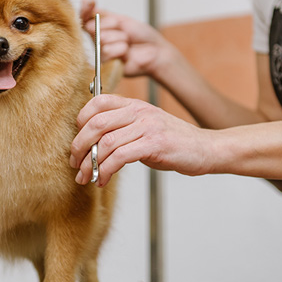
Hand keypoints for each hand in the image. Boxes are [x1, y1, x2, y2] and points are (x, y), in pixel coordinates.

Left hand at [69, 94, 214, 185]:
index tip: (77, 142)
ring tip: (86, 177)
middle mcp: (140, 111)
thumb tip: (93, 144)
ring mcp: (148, 126)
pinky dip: (106, 170)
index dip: (80, 121)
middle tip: (75, 163)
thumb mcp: (146, 127)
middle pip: (96, 123)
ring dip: (91, 163)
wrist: (206, 149)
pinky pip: (120, 156)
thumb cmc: (175, 142)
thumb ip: (123, 128)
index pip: (97, 102)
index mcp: (135, 105)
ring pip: (106, 142)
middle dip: (79, 146)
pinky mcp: (155, 144)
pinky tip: (103, 180)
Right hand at [80, 0, 174, 77]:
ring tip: (128, 43)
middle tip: (125, 31)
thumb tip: (85, 2)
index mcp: (100, 27)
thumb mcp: (122, 19)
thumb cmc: (141, 35)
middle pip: (92, 27)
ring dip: (119, 38)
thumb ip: (103, 14)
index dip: (84, 9)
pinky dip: (120, 49)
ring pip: (101, 39)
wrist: (156, 50)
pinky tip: (127, 52)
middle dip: (112, 25)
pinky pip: (107, 52)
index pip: (83, 17)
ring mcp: (101, 52)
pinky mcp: (106, 65)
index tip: (89, 2)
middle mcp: (97, 40)